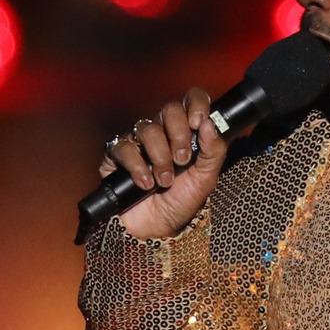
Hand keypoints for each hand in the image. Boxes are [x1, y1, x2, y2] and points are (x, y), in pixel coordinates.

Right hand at [105, 87, 225, 239]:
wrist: (155, 230)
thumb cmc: (181, 202)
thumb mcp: (206, 179)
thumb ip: (214, 151)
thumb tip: (210, 124)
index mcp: (186, 132)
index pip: (191, 100)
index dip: (195, 104)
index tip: (198, 122)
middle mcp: (162, 132)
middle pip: (169, 110)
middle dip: (179, 135)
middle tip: (183, 161)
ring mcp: (138, 141)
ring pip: (148, 129)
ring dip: (160, 157)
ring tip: (164, 181)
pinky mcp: (116, 155)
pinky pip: (124, 147)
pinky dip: (137, 167)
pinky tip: (145, 183)